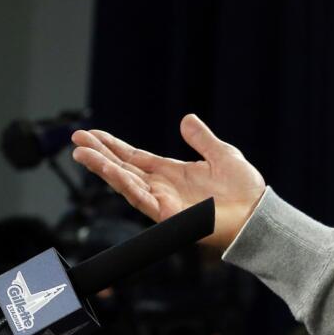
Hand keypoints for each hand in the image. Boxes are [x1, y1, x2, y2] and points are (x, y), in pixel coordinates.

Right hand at [71, 114, 265, 249]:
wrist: (257, 214)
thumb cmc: (244, 189)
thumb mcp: (222, 154)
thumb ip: (202, 138)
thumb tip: (187, 119)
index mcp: (171, 172)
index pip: (134, 157)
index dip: (113, 146)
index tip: (91, 134)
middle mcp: (162, 187)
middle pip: (122, 168)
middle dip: (98, 154)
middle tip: (76, 140)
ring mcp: (163, 201)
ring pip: (125, 183)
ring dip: (103, 168)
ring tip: (82, 153)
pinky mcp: (168, 215)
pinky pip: (141, 198)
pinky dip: (125, 184)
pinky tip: (110, 172)